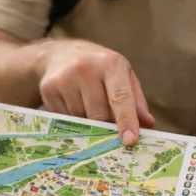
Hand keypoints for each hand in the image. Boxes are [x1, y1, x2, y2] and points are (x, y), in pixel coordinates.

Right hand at [38, 39, 155, 145]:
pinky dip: (72, 120)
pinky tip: (73, 105)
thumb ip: (136, 100)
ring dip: (88, 124)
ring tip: (88, 107)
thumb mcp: (122, 76)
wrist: (60, 54)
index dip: (126, 121)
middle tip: (110, 130)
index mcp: (111, 63)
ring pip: (81, 120)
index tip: (130, 141)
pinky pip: (64, 119)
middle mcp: (86, 68)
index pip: (121, 97)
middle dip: (106, 127)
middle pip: (99, 114)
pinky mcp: (48, 88)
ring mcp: (65, 78)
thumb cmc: (100, 69)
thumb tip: (148, 124)